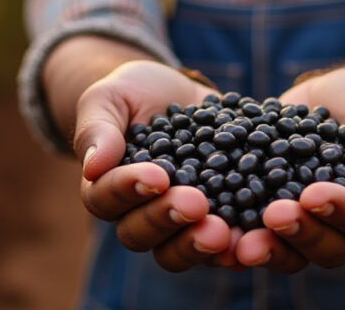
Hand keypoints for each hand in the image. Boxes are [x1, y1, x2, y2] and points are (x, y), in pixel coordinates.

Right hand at [74, 60, 232, 270]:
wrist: (177, 93)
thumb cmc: (133, 93)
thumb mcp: (110, 97)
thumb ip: (98, 129)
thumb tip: (93, 167)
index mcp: (105, 188)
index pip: (106, 199)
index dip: (129, 191)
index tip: (156, 175)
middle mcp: (137, 214)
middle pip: (141, 234)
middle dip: (167, 219)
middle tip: (195, 204)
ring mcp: (177, 224)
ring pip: (177, 251)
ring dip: (198, 245)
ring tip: (223, 232)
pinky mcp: (215, 221)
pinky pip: (221, 245)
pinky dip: (235, 246)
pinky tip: (251, 237)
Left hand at [233, 66, 344, 272]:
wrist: (335, 92)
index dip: (342, 212)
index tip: (315, 193)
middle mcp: (341, 225)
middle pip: (328, 248)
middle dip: (301, 233)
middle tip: (274, 215)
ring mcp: (302, 221)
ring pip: (289, 251)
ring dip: (266, 247)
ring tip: (241, 239)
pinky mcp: (266, 207)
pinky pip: (252, 230)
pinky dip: (234, 231)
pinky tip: (214, 222)